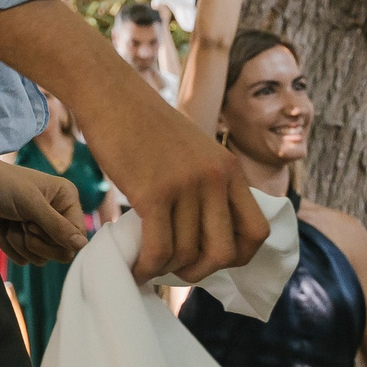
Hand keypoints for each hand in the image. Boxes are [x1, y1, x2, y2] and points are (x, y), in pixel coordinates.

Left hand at [0, 157, 87, 265]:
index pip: (78, 236)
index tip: (34, 226)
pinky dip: (12, 249)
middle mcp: (56, 214)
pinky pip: (26, 259)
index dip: (58, 239)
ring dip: (22, 245)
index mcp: (65, 199)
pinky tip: (2, 231)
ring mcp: (37, 228)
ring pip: (42, 258)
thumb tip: (82, 245)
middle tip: (22, 225)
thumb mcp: (29, 202)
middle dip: (37, 243)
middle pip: (62, 251)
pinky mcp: (20, 238)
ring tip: (10, 225)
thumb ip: (56, 225)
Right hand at [100, 91, 268, 283]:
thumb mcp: (192, 149)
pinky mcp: (153, 193)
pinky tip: (136, 266)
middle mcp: (215, 179)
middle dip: (201, 271)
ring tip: (149, 266)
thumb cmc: (142, 123)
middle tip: (178, 269)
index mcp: (229, 169)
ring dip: (167, 270)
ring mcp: (186, 187)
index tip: (211, 259)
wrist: (110, 95)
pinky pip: (159, 247)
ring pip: (187, 253)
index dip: (238, 256)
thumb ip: (206, 181)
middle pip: (225, 252)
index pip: (256, 231)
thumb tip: (203, 225)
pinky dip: (148, 266)